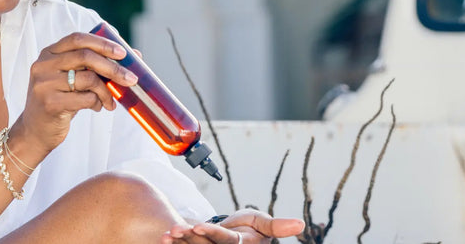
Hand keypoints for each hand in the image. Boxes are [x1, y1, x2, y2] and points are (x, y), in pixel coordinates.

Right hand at [14, 32, 138, 153]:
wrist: (35, 132)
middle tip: (130, 78)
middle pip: (86, 56)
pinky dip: (97, 103)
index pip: (77, 39)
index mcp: (48, 53)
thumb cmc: (60, 101)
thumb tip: (134, 56)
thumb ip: (94, 66)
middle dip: (113, 67)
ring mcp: (44, 84)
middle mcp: (43, 65)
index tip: (122, 53)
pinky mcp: (49, 103)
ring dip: (107, 91)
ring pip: (88, 79)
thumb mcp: (71, 79)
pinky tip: (97, 107)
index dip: (102, 43)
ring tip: (110, 102)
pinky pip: (85, 98)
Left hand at [162, 210, 305, 243]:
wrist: (234, 235)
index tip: (197, 226)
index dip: (211, 234)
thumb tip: (301, 224)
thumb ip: (277, 226)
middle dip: (188, 238)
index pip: (224, 241)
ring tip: (167, 234)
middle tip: (173, 230)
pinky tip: (164, 237)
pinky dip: (175, 243)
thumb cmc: (250, 228)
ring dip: (179, 242)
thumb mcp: (262, 223)